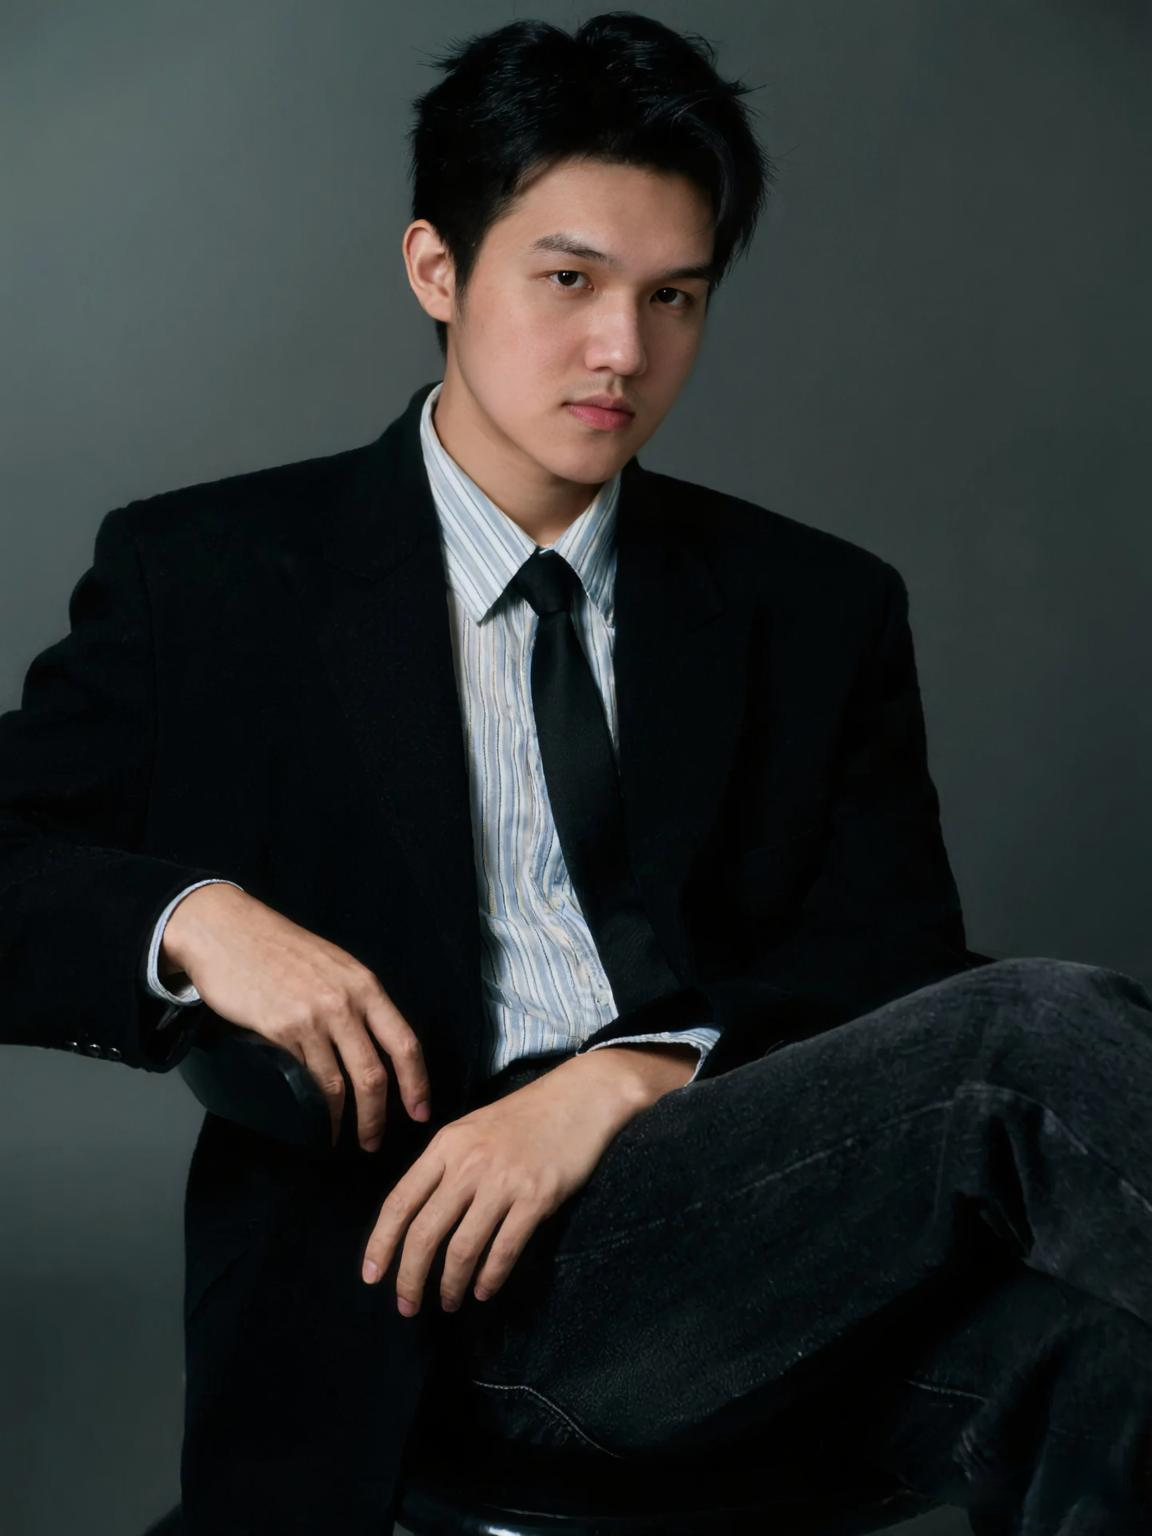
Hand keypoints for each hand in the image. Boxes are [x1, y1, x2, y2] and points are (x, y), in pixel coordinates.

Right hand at [162, 883, 430, 1149]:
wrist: (227, 931)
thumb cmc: (279, 948)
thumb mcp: (332, 966)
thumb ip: (354, 1001)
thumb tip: (370, 1045)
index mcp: (365, 985)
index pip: (405, 1041)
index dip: (417, 1082)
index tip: (421, 1111)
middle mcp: (346, 1002)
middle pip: (375, 1072)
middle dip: (379, 1114)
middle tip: (375, 1141)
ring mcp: (313, 1017)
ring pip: (340, 1083)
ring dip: (346, 1119)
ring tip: (343, 1139)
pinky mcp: (280, 1030)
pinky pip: (305, 1079)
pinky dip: (313, 1107)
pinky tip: (314, 1119)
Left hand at [360, 1056, 651, 1313]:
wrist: (581, 1096)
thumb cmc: (525, 1115)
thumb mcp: (472, 1128)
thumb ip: (445, 1166)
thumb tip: (419, 1216)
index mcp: (446, 1145)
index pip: (400, 1201)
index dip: (380, 1244)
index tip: (370, 1276)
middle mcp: (468, 1164)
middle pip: (425, 1232)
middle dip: (410, 1277)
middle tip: (406, 1307)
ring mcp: (503, 1181)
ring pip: (462, 1248)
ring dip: (450, 1284)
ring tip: (447, 1303)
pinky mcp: (536, 1197)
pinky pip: (504, 1249)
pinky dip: (490, 1277)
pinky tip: (484, 1291)